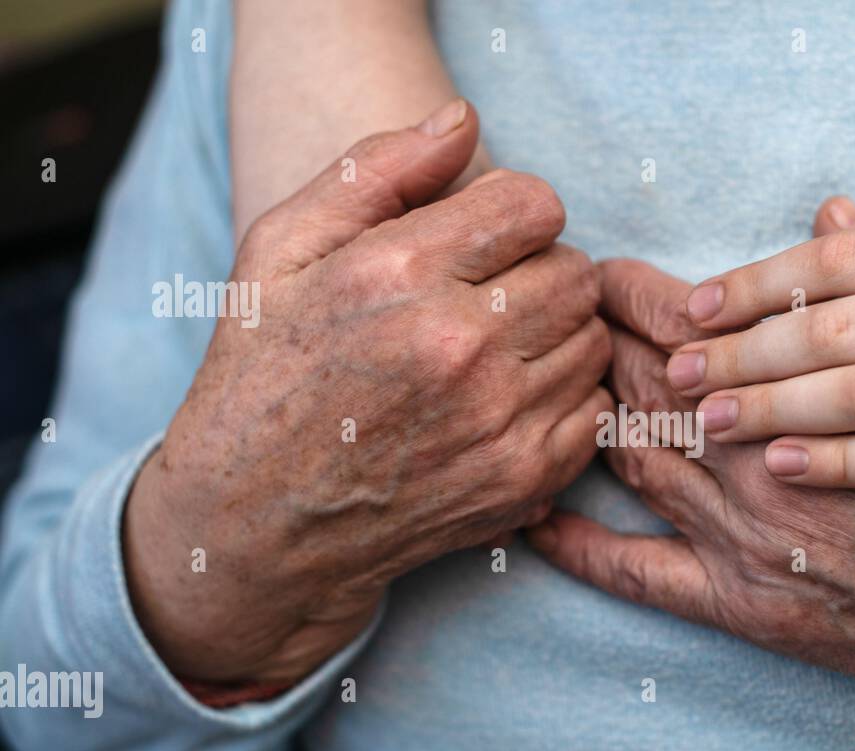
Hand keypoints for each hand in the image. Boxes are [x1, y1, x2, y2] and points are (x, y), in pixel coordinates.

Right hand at [125, 101, 611, 686]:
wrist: (258, 521)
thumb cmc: (264, 374)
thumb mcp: (281, 250)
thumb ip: (377, 171)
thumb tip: (465, 122)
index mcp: (401, 274)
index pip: (535, 206)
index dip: (514, 213)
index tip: (485, 238)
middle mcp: (461, 347)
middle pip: (577, 271)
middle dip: (542, 270)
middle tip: (492, 294)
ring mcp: (499, 420)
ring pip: (593, 340)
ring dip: (558, 334)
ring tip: (498, 349)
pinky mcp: (523, 479)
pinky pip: (595, 410)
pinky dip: (564, 399)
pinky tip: (509, 402)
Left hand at [665, 220, 854, 528]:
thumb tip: (832, 230)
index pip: (844, 261)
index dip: (758, 282)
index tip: (694, 308)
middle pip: (836, 324)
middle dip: (744, 349)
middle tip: (670, 372)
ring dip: (774, 405)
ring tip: (703, 419)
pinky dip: (848, 461)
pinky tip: (785, 466)